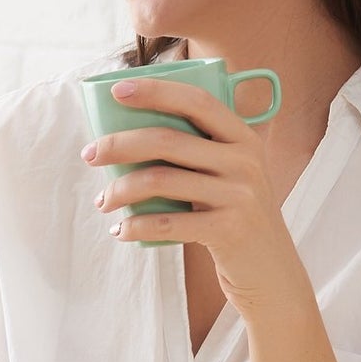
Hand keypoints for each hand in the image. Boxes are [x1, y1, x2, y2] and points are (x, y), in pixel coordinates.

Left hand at [81, 76, 309, 317]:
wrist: (271, 271)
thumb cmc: (234, 216)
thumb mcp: (230, 175)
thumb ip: (198, 151)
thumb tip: (127, 134)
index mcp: (243, 138)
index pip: (197, 101)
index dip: (156, 91)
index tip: (116, 90)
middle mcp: (244, 161)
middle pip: (167, 140)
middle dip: (119, 144)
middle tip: (89, 155)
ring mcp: (239, 195)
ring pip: (160, 180)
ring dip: (120, 190)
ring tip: (103, 202)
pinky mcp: (228, 230)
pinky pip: (167, 222)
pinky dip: (136, 226)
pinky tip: (121, 230)